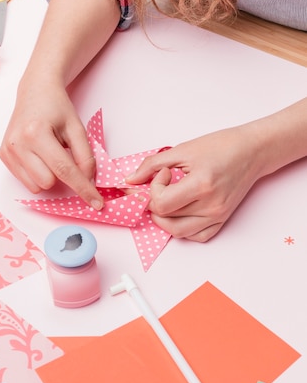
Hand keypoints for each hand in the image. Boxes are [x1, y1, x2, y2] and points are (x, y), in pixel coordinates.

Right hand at [0, 78, 103, 209]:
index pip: (64, 170)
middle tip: (62, 154)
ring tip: (48, 153)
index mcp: (37, 133)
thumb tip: (87, 181)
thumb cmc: (56, 108)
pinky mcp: (3, 155)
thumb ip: (85, 156)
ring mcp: (8, 151)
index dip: (83, 188)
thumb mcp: (77, 128)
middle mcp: (18, 143)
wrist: (35, 92)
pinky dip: (37, 174)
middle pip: (49, 182)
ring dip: (48, 176)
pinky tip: (38, 155)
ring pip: (37, 186)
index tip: (96, 203)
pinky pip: (26, 182)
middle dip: (61, 175)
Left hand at [125, 125, 262, 241]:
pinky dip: (182, 228)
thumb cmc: (222, 146)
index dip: (154, 189)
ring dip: (164, 218)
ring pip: (177, 232)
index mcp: (202, 185)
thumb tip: (131, 180)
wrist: (251, 151)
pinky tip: (180, 212)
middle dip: (154, 202)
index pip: (161, 204)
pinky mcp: (221, 220)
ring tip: (167, 199)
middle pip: (166, 219)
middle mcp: (210, 206)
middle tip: (159, 186)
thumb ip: (152, 165)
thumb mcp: (183, 150)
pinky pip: (195, 236)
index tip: (163, 174)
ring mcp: (217, 216)